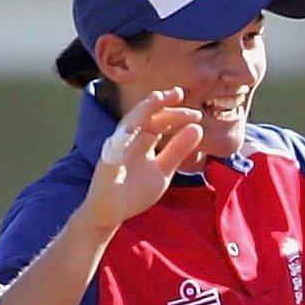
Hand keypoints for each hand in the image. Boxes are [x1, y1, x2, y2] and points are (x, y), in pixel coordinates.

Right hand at [75, 89, 203, 234]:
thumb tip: (197, 128)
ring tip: (156, 98)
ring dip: (142, 111)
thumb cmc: (135, 190)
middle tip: (178, 92)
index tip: (196, 114)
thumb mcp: (163, 169)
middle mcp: (128, 141)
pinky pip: (114, 150)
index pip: (159, 122)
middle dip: (159, 103)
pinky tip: (136, 129)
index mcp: (142, 141)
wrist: (111, 212)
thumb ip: (178, 150)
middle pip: (144, 117)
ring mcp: (116, 150)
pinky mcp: (106, 165)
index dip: (175, 115)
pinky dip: (124, 140)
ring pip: (127, 125)